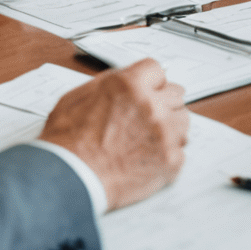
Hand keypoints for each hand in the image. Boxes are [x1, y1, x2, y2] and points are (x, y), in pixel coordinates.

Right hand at [39, 58, 188, 208]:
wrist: (69, 179)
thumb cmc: (67, 143)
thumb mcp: (78, 97)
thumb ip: (109, 84)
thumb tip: (126, 79)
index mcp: (129, 85)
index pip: (157, 70)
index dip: (150, 83)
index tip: (149, 92)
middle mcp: (150, 105)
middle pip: (175, 94)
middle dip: (163, 104)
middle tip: (148, 118)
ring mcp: (163, 133)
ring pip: (183, 122)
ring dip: (170, 129)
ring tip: (148, 141)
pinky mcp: (169, 160)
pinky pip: (181, 152)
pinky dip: (167, 157)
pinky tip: (148, 161)